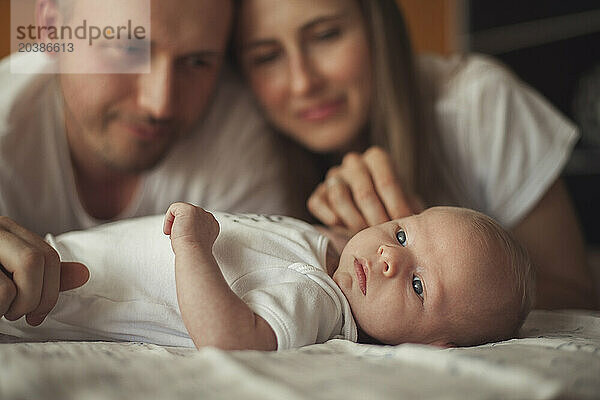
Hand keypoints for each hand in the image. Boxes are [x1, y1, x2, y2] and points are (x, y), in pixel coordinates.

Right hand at [0, 217, 88, 325]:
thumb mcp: (10, 276)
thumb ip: (42, 275)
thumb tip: (83, 274)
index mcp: (5, 231)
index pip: (47, 255)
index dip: (52, 289)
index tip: (38, 316)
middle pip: (39, 258)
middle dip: (37, 298)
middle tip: (18, 316)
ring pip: (27, 266)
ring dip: (16, 305)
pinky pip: (3, 290)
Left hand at [163, 202, 219, 251]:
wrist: (193, 252)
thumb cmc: (194, 252)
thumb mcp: (197, 241)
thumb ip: (194, 232)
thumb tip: (184, 232)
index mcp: (212, 225)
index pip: (197, 221)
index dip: (188, 229)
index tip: (184, 239)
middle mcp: (207, 216)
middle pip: (189, 216)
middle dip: (181, 225)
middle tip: (179, 237)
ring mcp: (198, 211)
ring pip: (181, 212)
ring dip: (175, 223)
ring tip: (174, 235)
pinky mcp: (187, 208)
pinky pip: (173, 209)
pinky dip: (168, 220)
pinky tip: (170, 230)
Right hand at [307, 147, 423, 232]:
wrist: (371, 213)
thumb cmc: (393, 208)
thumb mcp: (407, 202)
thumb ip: (412, 208)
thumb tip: (419, 222)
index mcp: (377, 158)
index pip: (386, 182)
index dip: (396, 207)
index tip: (402, 225)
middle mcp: (353, 162)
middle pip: (364, 192)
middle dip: (376, 220)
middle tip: (384, 237)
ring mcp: (334, 176)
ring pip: (339, 196)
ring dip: (355, 222)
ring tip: (366, 235)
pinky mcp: (318, 193)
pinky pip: (318, 203)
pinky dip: (331, 218)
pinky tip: (343, 229)